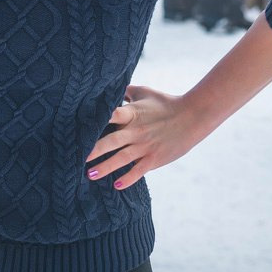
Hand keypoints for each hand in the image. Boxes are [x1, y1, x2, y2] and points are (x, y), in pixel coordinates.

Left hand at [83, 85, 204, 190]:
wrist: (193, 115)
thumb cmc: (167, 102)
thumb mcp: (145, 92)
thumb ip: (127, 91)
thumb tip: (111, 86)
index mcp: (132, 113)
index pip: (111, 115)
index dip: (96, 120)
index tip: (79, 127)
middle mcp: (136, 131)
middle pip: (111, 141)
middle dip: (94, 150)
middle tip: (78, 158)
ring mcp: (145, 146)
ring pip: (121, 159)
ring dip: (105, 168)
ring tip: (90, 175)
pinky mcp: (155, 158)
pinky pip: (139, 170)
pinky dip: (128, 178)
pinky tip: (117, 185)